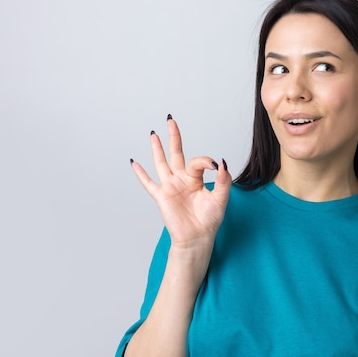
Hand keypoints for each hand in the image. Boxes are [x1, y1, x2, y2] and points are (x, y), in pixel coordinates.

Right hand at [130, 116, 231, 249]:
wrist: (198, 238)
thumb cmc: (209, 220)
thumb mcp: (221, 198)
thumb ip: (222, 180)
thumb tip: (221, 162)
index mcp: (196, 179)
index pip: (198, 162)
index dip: (206, 161)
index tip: (214, 165)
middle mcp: (182, 179)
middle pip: (176, 153)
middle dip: (174, 136)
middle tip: (171, 120)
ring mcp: (170, 187)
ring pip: (161, 163)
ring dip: (157, 149)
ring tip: (153, 134)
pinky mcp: (161, 197)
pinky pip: (149, 184)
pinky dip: (141, 174)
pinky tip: (134, 163)